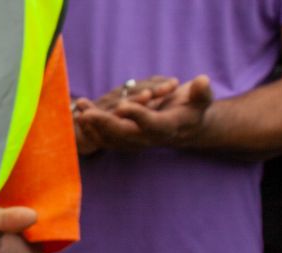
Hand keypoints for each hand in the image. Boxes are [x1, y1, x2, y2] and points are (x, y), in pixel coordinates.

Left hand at [76, 74, 212, 152]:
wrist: (185, 126)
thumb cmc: (195, 107)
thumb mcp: (202, 99)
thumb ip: (202, 92)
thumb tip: (202, 81)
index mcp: (165, 128)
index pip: (150, 124)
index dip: (136, 115)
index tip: (123, 106)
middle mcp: (146, 138)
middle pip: (123, 133)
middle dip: (104, 123)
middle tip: (88, 113)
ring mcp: (133, 141)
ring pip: (109, 137)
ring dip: (92, 125)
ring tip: (80, 110)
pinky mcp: (124, 139)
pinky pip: (103, 137)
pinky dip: (90, 128)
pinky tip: (79, 114)